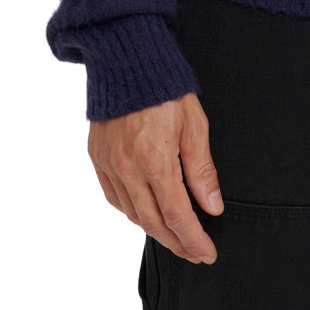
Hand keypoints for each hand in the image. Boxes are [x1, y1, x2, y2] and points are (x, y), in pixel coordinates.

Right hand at [88, 92, 224, 263]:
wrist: (128, 57)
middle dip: (176, 243)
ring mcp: (108, 163)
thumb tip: (212, 206)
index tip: (207, 252)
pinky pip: (114, 197)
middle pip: (152, 222)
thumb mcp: (195, 124)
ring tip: (175, 236)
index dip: (193, 239)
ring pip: (131, 213)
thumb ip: (202, 169)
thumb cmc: (166, 86)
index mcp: (155, 159)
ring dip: (154, 230)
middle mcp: (127, 167)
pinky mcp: (96, 157)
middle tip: (194, 253)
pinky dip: (131, 211)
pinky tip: (146, 212)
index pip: (176, 215)